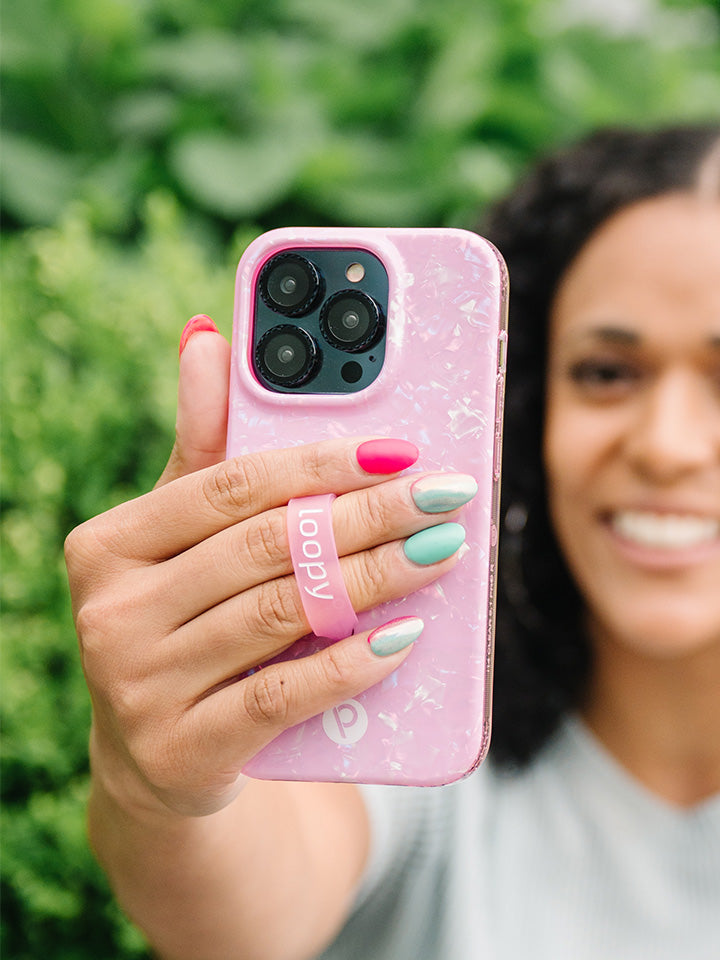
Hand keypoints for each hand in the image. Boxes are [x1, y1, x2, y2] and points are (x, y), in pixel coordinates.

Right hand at [66, 321, 468, 817]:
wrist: (156, 756)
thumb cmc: (182, 619)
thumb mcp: (181, 537)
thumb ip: (202, 444)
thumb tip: (206, 334)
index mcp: (108, 544)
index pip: (230, 487)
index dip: (321, 463)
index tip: (401, 448)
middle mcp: (112, 613)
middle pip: (265, 547)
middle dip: (368, 517)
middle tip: (445, 496)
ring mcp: (140, 686)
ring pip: (281, 614)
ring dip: (376, 579)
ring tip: (443, 550)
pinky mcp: (181, 750)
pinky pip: (280, 696)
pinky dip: (349, 663)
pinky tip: (405, 637)